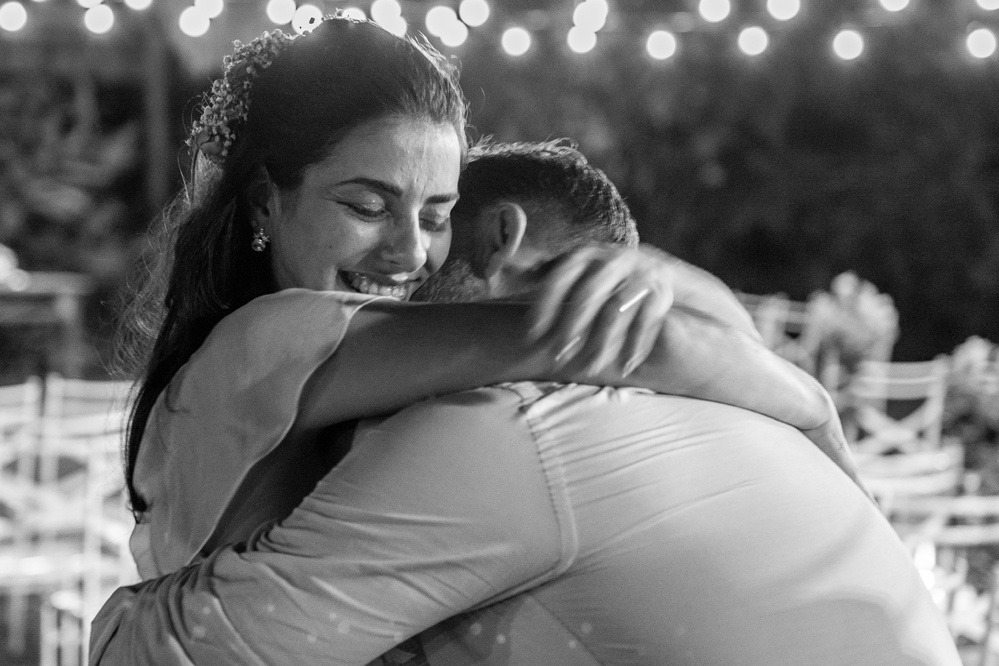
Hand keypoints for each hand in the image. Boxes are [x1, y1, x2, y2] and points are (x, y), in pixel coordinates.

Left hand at [527, 244, 675, 376]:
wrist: (653, 269)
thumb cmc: (599, 276)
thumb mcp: (571, 268)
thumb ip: (539, 270)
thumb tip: (498, 267)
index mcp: (584, 255)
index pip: (560, 278)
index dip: (545, 307)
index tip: (532, 335)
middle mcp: (612, 260)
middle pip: (588, 295)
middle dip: (571, 329)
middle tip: (558, 357)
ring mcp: (639, 274)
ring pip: (617, 312)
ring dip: (602, 343)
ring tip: (590, 368)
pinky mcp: (660, 292)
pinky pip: (648, 322)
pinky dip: (636, 346)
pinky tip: (625, 366)